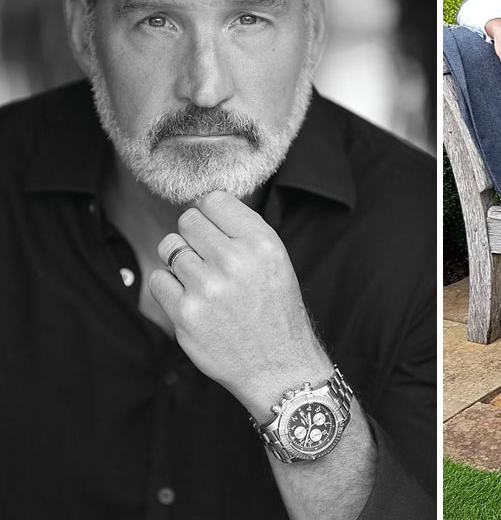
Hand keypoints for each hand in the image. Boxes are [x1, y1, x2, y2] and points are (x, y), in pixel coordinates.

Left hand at [148, 190, 331, 416]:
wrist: (277, 365)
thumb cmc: (275, 309)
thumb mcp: (276, 260)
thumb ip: (242, 230)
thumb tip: (202, 204)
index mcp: (261, 243)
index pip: (214, 199)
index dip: (210, 212)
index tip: (214, 228)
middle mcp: (234, 261)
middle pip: (187, 220)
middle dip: (194, 235)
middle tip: (208, 257)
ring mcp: (206, 288)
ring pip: (169, 247)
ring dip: (180, 261)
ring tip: (202, 280)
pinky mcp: (185, 314)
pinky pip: (158, 278)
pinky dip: (170, 286)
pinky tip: (192, 298)